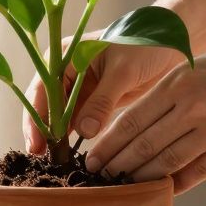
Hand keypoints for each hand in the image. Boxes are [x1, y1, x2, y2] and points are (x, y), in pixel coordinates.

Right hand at [23, 35, 185, 153]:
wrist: (170, 43)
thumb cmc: (144, 45)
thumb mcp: (122, 71)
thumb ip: (102, 101)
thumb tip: (84, 132)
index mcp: (64, 56)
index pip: (41, 90)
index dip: (36, 118)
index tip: (36, 144)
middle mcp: (66, 72)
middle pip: (47, 106)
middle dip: (44, 131)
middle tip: (43, 158)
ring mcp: (80, 88)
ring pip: (62, 117)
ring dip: (60, 137)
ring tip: (57, 161)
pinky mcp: (95, 101)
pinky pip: (80, 122)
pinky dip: (77, 136)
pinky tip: (74, 154)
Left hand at [84, 21, 205, 192]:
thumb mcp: (199, 64)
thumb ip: (170, 91)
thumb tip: (138, 123)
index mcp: (179, 81)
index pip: (131, 119)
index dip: (107, 143)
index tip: (89, 159)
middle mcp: (194, 105)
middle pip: (143, 144)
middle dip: (116, 166)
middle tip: (96, 181)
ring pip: (167, 162)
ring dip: (141, 179)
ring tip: (123, 190)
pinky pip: (199, 171)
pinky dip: (177, 184)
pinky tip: (163, 192)